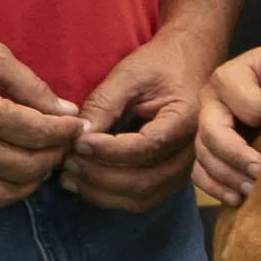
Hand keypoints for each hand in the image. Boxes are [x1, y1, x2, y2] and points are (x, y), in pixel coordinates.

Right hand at [0, 25, 81, 213]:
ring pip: (5, 195)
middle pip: (28, 169)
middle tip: (58, 144)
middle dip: (53, 157)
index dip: (67, 132)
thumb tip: (68, 113)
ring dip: (30, 182)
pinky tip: (5, 175)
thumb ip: (34, 88)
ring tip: (36, 161)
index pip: (41, 135)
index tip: (75, 126)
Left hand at [64, 25, 217, 211]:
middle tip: (66, 160)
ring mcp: (186, 167)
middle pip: (145, 180)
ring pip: (143, 196)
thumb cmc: (162, 63)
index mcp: (187, 120)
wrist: (193, 62)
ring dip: (102, 192)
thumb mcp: (131, 73)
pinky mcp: (174, 175)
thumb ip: (105, 103)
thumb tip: (77, 136)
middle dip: (99, 175)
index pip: (147, 148)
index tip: (76, 141)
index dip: (108, 150)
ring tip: (70, 176)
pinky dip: (113, 197)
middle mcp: (193, 151)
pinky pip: (144, 198)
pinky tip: (86, 184)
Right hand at [196, 38, 260, 210]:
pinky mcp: (207, 150)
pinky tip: (236, 200)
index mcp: (226, 79)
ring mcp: (205, 129)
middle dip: (236, 156)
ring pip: (204, 157)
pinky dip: (215, 188)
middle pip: (212, 134)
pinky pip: (200, 173)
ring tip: (252, 190)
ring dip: (227, 177)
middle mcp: (209, 105)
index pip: (244, 104)